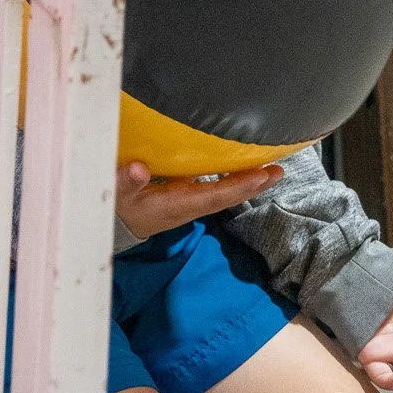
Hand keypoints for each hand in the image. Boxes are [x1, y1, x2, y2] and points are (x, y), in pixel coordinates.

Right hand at [116, 160, 282, 241]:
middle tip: (279, 171)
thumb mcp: (116, 193)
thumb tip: (139, 168)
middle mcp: (188, 206)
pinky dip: (233, 179)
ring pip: (224, 194)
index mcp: (176, 205)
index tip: (261, 176)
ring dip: (248, 182)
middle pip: (227, 197)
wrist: (114, 224)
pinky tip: (245, 169)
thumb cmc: (116, 206)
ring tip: (271, 169)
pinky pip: (216, 189)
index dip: (237, 186)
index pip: (213, 196)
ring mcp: (189, 204)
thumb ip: (126, 181)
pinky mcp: (186, 197)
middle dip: (253, 186)